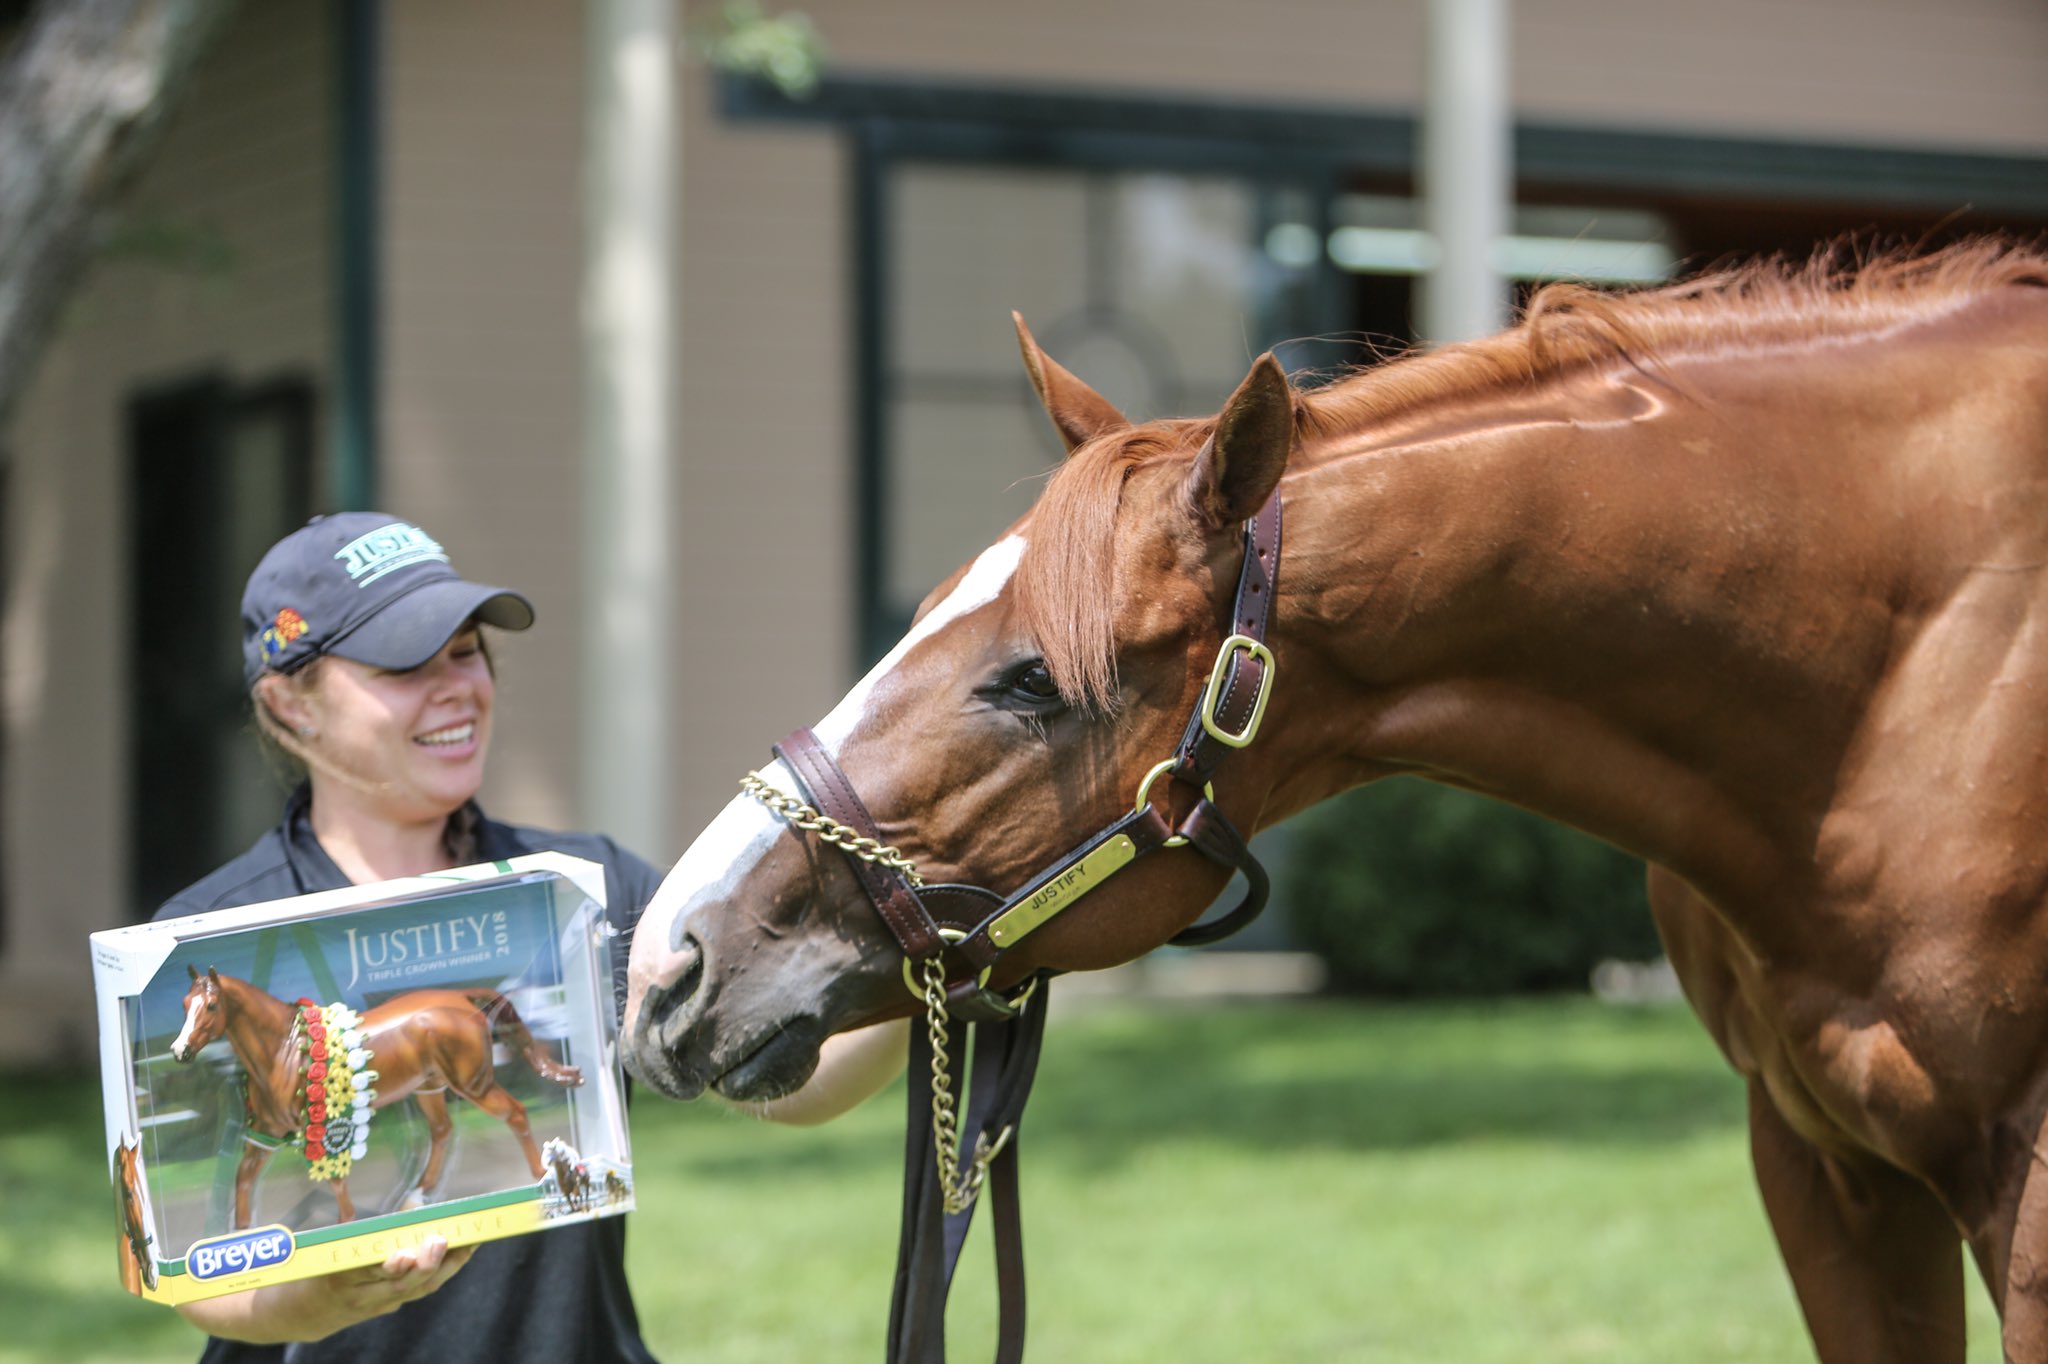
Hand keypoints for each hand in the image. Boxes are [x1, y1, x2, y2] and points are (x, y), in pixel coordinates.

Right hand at [319, 1234, 476, 1323]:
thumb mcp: (330, 1244)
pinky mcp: (388, 1307)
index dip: (389, 1265)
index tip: (405, 1253)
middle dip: (425, 1264)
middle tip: (440, 1241)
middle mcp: (361, 1295)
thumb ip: (362, 1227)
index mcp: (340, 1275)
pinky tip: (461, 1252)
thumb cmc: (320, 1265)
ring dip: (444, 1267)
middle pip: (399, 1285)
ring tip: (466, 1244)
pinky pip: (419, 1291)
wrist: (306, 1312)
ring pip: (416, 1290)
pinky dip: (442, 1272)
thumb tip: (414, 1199)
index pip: (367, 1271)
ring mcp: (377, 1304)